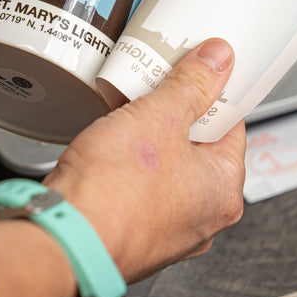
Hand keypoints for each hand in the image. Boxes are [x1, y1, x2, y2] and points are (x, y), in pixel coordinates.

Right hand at [0, 39, 243, 296]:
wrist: (64, 237)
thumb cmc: (113, 193)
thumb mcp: (159, 116)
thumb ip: (193, 83)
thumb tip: (217, 60)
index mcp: (223, 191)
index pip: (232, 126)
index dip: (213, 94)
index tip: (197, 75)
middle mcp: (202, 218)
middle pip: (198, 146)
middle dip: (176, 115)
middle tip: (156, 93)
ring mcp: (167, 229)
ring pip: (167, 166)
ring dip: (150, 139)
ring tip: (129, 116)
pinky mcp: (135, 230)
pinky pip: (142, 186)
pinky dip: (131, 164)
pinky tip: (113, 148)